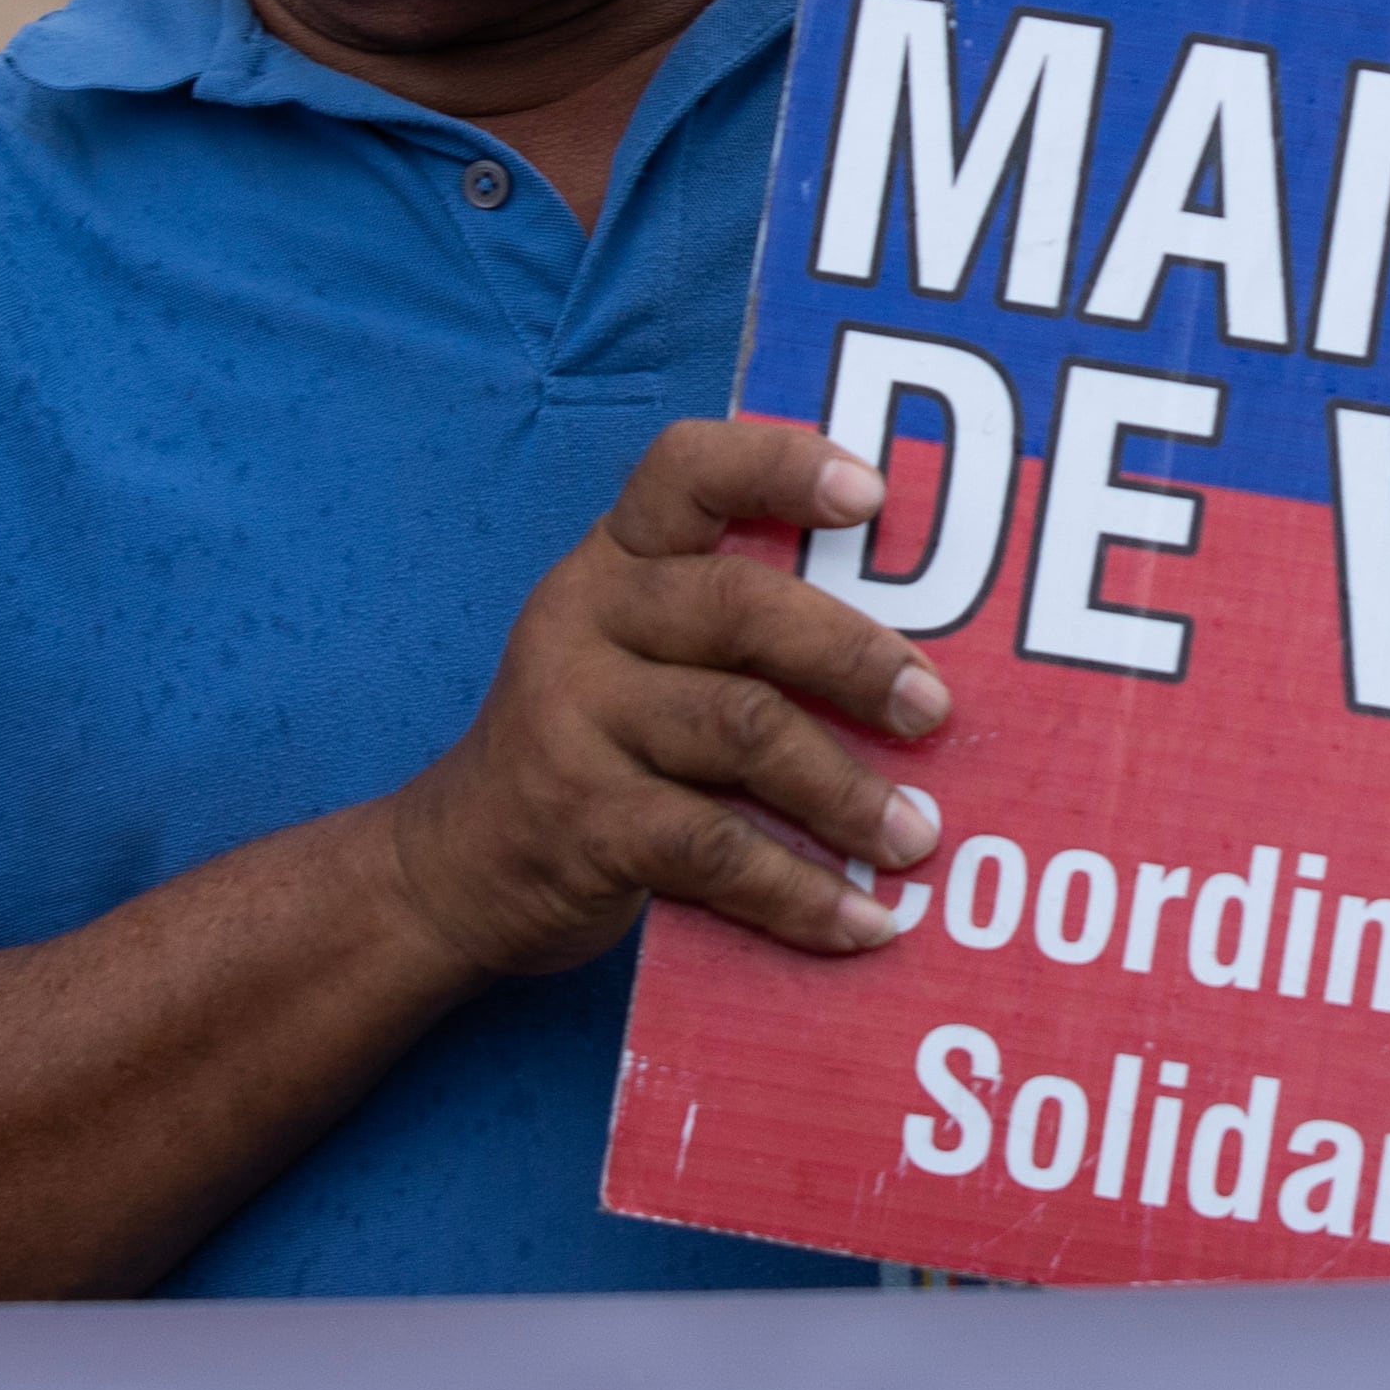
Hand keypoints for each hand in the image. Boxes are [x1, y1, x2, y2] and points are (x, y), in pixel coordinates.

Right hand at [383, 420, 949, 976]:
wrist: (454, 869)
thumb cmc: (597, 746)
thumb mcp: (639, 655)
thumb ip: (739, 630)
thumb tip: (925, 667)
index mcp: (616, 559)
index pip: (687, 471)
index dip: (779, 465)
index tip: (872, 495)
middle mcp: (588, 617)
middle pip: (741, 607)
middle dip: (855, 658)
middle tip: (934, 709)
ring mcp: (575, 717)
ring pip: (743, 730)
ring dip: (847, 791)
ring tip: (916, 836)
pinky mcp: (583, 820)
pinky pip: (717, 849)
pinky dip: (802, 891)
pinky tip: (863, 923)